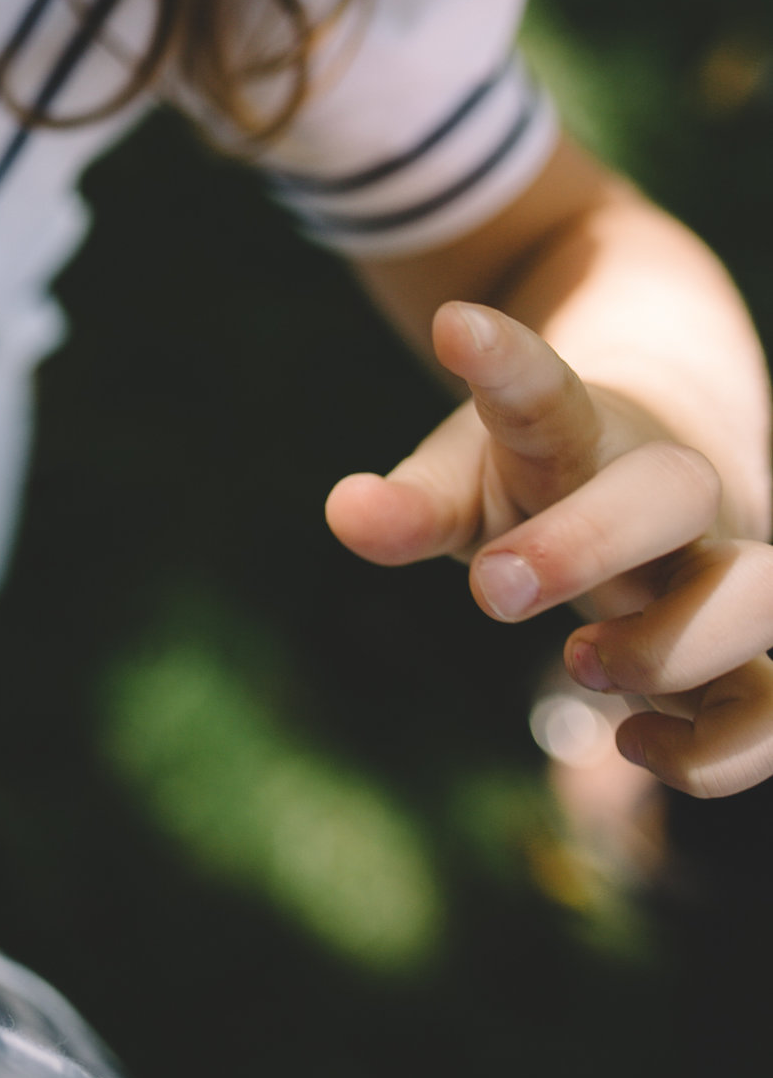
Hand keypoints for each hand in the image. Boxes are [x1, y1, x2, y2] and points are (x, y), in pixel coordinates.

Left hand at [327, 301, 772, 795]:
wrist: (671, 477)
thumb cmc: (546, 480)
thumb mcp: (467, 480)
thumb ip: (412, 504)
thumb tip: (347, 515)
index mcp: (584, 437)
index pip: (547, 392)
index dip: (505, 362)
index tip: (457, 329)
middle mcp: (672, 498)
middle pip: (673, 488)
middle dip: (584, 541)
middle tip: (490, 589)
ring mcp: (726, 572)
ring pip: (764, 595)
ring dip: (672, 646)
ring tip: (577, 661)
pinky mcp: (753, 655)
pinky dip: (722, 748)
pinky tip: (633, 743)